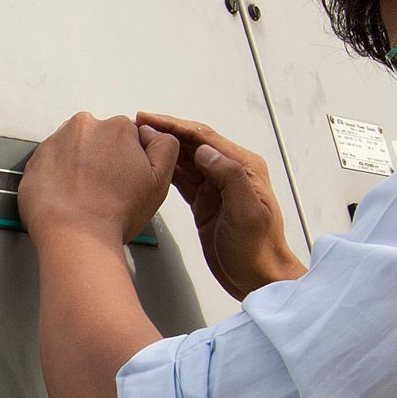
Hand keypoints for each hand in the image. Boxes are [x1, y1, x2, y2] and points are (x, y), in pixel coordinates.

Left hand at [16, 112, 179, 246]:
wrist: (74, 236)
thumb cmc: (115, 213)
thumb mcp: (160, 180)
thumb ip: (164, 146)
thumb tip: (151, 133)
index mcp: (117, 128)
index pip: (127, 137)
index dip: (128, 161)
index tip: (123, 180)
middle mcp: (84, 126)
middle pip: (98, 139)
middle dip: (102, 159)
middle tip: (104, 191)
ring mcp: (55, 141)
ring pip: (73, 150)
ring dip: (78, 166)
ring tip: (84, 195)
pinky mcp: (34, 160)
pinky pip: (50, 164)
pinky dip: (57, 177)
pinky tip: (67, 197)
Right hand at [137, 113, 308, 298]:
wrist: (259, 278)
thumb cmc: (258, 249)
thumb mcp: (246, 212)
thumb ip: (229, 177)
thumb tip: (204, 152)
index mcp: (244, 167)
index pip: (204, 138)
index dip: (175, 126)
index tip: (150, 119)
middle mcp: (231, 172)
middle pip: (193, 144)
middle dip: (165, 133)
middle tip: (137, 126)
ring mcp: (217, 188)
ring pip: (186, 160)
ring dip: (164, 149)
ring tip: (139, 141)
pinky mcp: (206, 203)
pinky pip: (184, 180)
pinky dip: (167, 170)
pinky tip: (152, 165)